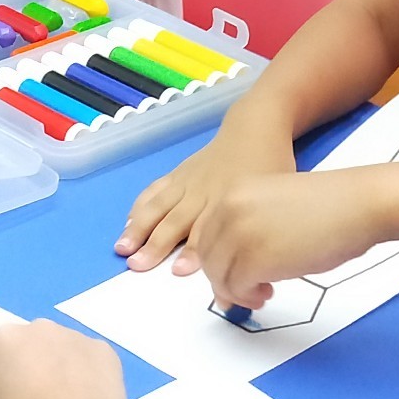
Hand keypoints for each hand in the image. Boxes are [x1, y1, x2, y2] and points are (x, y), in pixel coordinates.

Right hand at [0, 319, 123, 398]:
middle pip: (23, 343)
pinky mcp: (103, 350)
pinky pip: (87, 357)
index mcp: (4, 340)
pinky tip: (86, 397)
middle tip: (31, 397)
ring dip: (55, 364)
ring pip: (57, 346)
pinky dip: (84, 371)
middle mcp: (39, 328)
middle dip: (23, 363)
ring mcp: (74, 336)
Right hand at [116, 116, 296, 272]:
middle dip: (156, 244)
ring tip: (122, 247)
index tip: (179, 270)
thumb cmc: (270, 166)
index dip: (193, 251)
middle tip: (138, 265)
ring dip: (139, 228)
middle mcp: (204, 193)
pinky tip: (128, 222)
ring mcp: (187, 182)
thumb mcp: (275, 196)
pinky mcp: (179, 173)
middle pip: (176, 222)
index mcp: (229, 200)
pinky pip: (156, 190)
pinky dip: (140, 206)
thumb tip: (258, 266)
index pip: (208, 231)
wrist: (255, 128)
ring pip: (159, 206)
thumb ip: (261, 228)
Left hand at [192, 168, 388, 310]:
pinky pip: (237, 288)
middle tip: (246, 292)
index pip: (204, 236)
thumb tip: (228, 273)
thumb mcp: (273, 208)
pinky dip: (249, 297)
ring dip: (237, 292)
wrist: (358, 205)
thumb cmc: (328, 208)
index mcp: (233, 193)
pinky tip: (268, 293)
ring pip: (219, 276)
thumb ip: (246, 231)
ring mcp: (239, 234)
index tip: (230, 276)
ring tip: (262, 293)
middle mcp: (229, 210)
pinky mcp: (254, 259)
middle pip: (208, 257)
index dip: (215, 261)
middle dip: (223, 280)